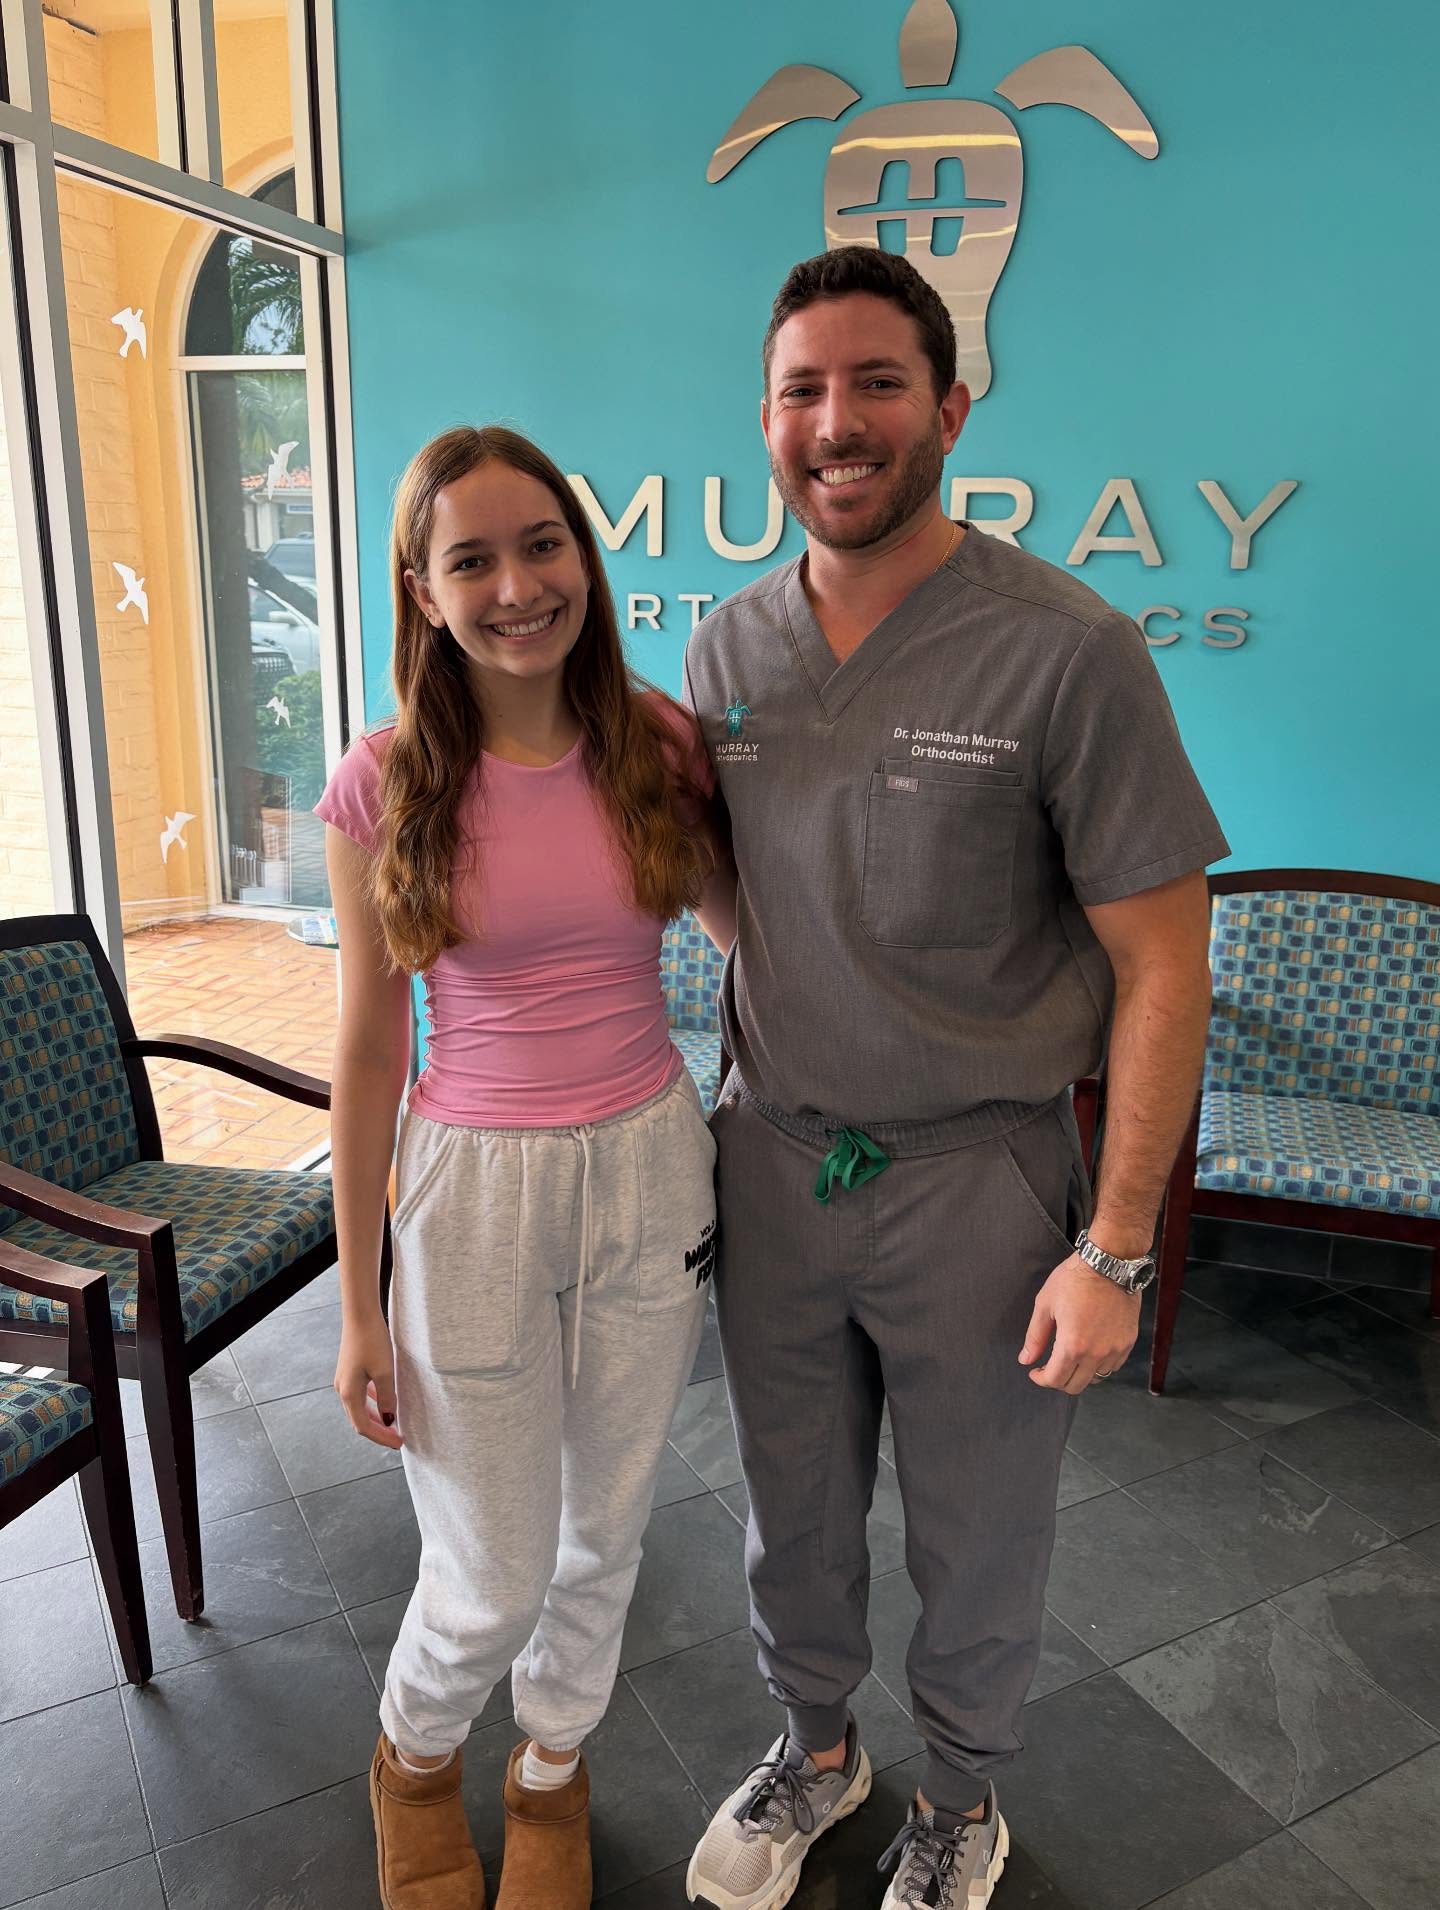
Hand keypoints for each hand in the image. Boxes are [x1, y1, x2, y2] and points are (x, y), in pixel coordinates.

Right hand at [334, 1313, 402, 1448]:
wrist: (359, 1314)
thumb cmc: (371, 1341)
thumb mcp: (385, 1371)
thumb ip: (387, 1397)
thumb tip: (389, 1418)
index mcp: (349, 1393)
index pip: (364, 1426)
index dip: (381, 1437)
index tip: (399, 1443)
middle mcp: (343, 1389)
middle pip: (359, 1420)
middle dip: (379, 1431)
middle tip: (397, 1439)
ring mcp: (344, 1380)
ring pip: (359, 1408)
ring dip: (375, 1418)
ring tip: (392, 1424)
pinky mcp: (350, 1371)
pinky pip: (360, 1395)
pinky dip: (372, 1403)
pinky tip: (383, 1401)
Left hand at [1018, 1253, 1141, 1394]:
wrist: (1109, 1263)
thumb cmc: (1075, 1279)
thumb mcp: (1046, 1304)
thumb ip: (1035, 1336)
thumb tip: (1026, 1359)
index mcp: (1073, 1345)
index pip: (1055, 1379)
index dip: (1041, 1379)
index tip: (1036, 1372)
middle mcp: (1096, 1353)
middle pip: (1076, 1385)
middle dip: (1059, 1380)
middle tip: (1050, 1367)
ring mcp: (1115, 1349)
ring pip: (1096, 1378)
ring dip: (1080, 1373)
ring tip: (1070, 1358)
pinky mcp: (1128, 1341)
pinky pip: (1112, 1366)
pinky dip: (1099, 1365)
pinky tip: (1090, 1351)